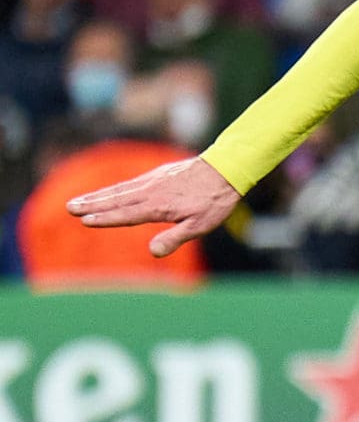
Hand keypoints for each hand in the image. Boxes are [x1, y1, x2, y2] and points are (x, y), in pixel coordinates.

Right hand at [66, 156, 240, 257]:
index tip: (86, 221)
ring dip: (97, 196)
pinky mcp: (157, 175)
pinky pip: (129, 183)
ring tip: (77, 201)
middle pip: (116, 200)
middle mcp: (150, 192)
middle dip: (92, 205)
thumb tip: (153, 252)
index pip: (127, 214)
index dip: (106, 219)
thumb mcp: (200, 226)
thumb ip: (175, 238)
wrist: (225, 169)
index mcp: (158, 206)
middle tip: (70, 208)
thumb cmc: (214, 201)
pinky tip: (105, 193)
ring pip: (119, 190)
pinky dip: (113, 188)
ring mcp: (152, 181)